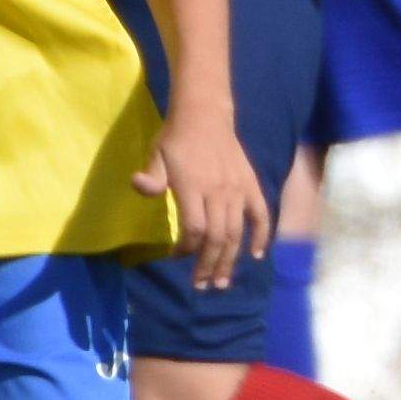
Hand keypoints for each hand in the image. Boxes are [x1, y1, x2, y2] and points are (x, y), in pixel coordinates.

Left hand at [133, 114, 272, 290]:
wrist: (206, 114)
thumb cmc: (176, 138)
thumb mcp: (156, 155)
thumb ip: (151, 177)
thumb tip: (139, 187)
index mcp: (193, 186)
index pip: (194, 229)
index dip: (186, 249)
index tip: (176, 257)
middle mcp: (218, 192)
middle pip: (216, 237)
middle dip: (209, 265)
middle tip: (203, 285)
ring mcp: (237, 190)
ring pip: (236, 232)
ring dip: (230, 259)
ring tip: (223, 280)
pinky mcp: (250, 185)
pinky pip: (260, 215)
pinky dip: (260, 235)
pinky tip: (256, 254)